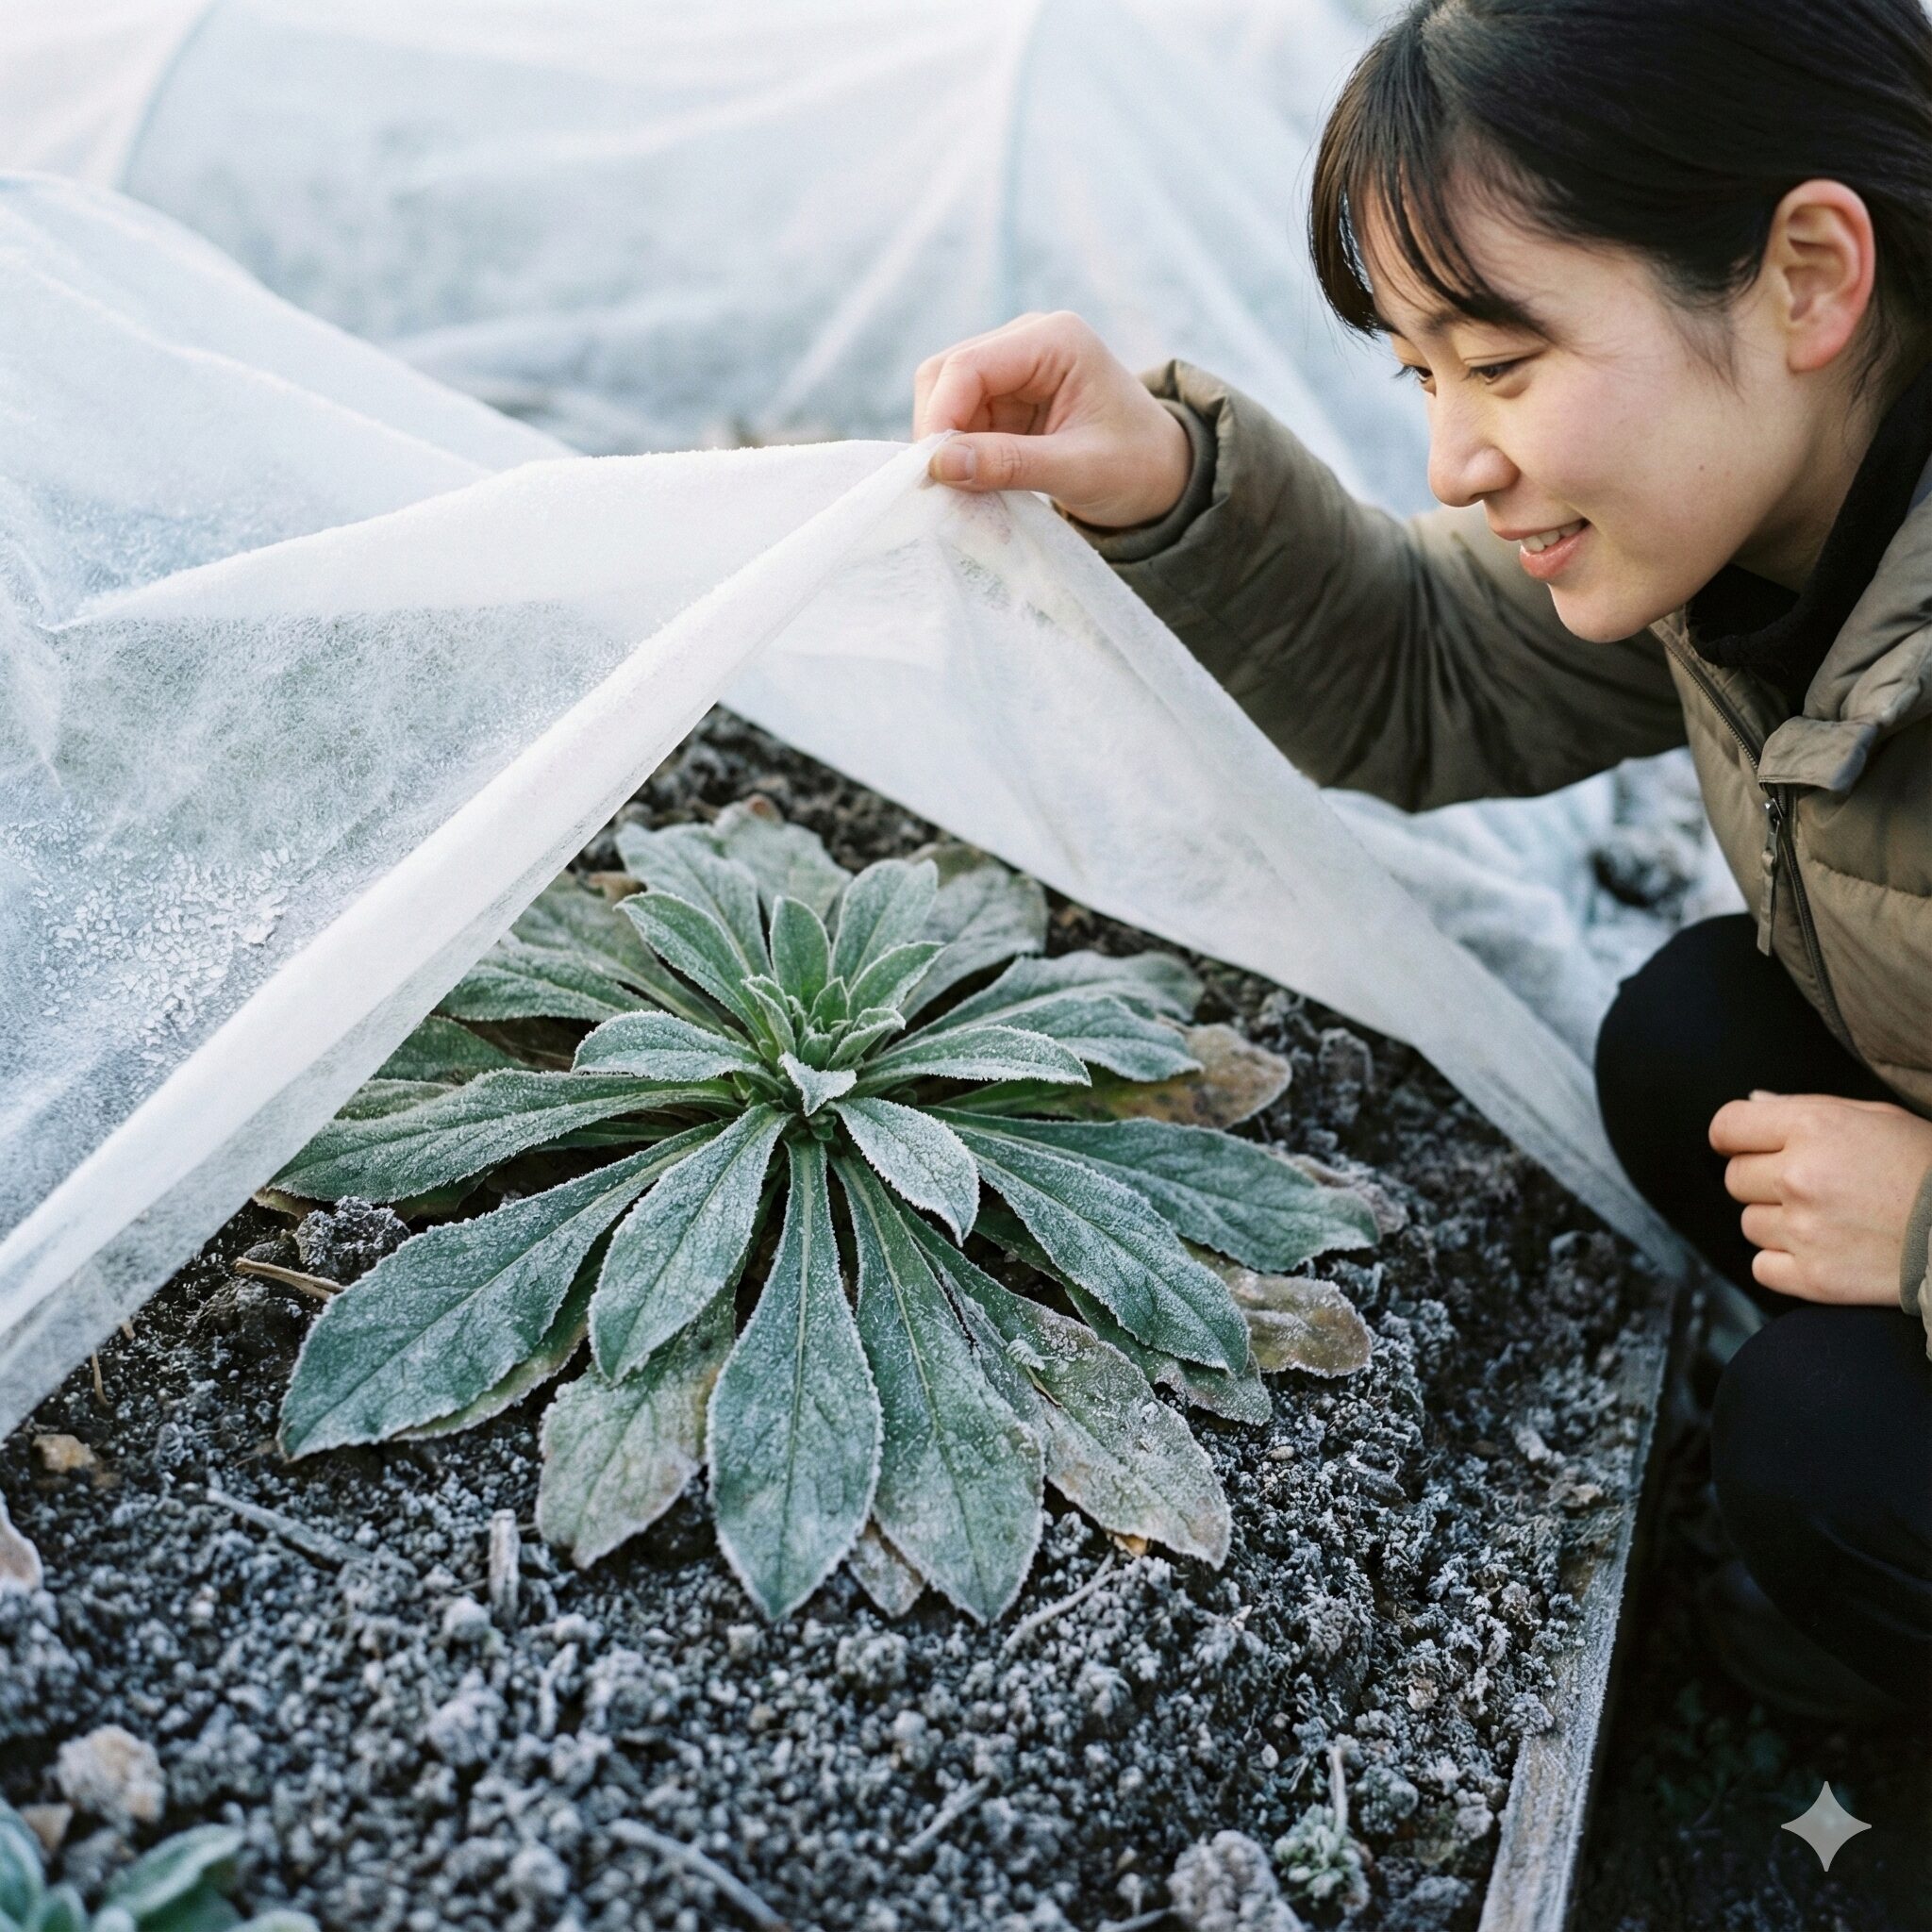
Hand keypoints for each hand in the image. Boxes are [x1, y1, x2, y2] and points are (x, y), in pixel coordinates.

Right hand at [913, 311, 1193, 527]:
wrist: (1163, 475)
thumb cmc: (1136, 467)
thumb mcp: (1078, 470)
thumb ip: (1010, 464)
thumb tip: (940, 465)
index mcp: (1055, 340)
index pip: (969, 366)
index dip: (941, 417)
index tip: (932, 473)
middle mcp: (1028, 340)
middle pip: (946, 374)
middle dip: (938, 430)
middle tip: (943, 486)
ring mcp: (1013, 367)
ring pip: (946, 398)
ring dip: (946, 445)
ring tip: (964, 489)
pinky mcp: (1005, 397)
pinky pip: (959, 419)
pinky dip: (958, 452)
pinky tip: (974, 482)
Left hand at [1709, 1090, 1931, 1302]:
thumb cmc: (1927, 1168)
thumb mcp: (1877, 1118)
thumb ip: (1806, 1108)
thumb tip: (1753, 1102)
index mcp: (1814, 1128)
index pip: (1726, 1126)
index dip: (1735, 1138)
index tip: (1748, 1147)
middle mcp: (1801, 1177)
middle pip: (1734, 1178)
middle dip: (1762, 1180)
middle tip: (1809, 1186)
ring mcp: (1805, 1230)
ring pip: (1749, 1224)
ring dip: (1777, 1223)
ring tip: (1828, 1219)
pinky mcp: (1814, 1279)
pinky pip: (1762, 1267)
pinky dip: (1783, 1263)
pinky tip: (1822, 1251)